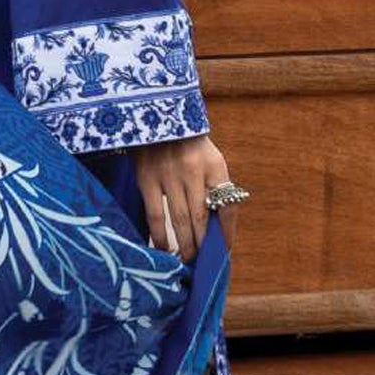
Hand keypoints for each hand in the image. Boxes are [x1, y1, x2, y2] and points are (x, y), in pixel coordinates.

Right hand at [133, 132, 235, 265]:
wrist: (154, 113)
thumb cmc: (185, 143)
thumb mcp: (207, 157)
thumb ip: (213, 186)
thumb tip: (215, 225)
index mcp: (214, 165)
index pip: (227, 205)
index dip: (226, 231)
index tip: (223, 249)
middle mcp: (194, 170)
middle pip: (202, 217)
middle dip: (203, 244)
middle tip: (202, 262)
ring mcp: (169, 174)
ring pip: (180, 220)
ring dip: (184, 244)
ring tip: (186, 258)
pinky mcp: (147, 178)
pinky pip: (155, 214)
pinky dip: (159, 235)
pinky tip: (162, 248)